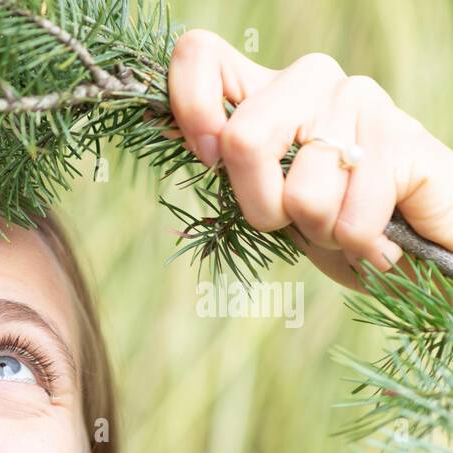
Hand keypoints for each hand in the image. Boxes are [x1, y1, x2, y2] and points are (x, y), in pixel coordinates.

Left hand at [167, 29, 452, 287]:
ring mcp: (359, 99)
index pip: (199, 55)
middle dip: (262, 209)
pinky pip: (350, 219)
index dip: (189, 108)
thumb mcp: (266, 201)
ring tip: (343, 223)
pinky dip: (359, 246)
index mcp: (263, 92)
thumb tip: (190, 143)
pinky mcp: (406, 135)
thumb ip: (229, 169)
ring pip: (301, 194)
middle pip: (242, 140)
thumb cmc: (329, 223)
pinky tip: (381, 230)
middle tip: (294, 221)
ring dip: (320, 233)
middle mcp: (309, 80)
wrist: (416, 245)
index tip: (207, 162)